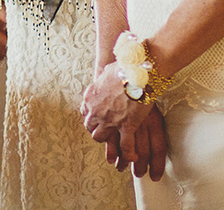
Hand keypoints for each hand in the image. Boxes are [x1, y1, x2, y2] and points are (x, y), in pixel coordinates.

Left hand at [82, 63, 169, 179]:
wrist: (138, 70)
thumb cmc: (125, 66)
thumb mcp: (108, 70)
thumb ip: (104, 77)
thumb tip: (107, 74)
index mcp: (91, 96)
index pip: (85, 112)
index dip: (92, 117)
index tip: (98, 118)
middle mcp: (96, 110)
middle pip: (90, 127)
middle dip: (98, 129)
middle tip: (107, 130)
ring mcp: (110, 120)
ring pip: (101, 138)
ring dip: (108, 141)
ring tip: (115, 142)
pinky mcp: (126, 126)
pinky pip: (125, 146)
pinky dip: (128, 153)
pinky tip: (133, 156)